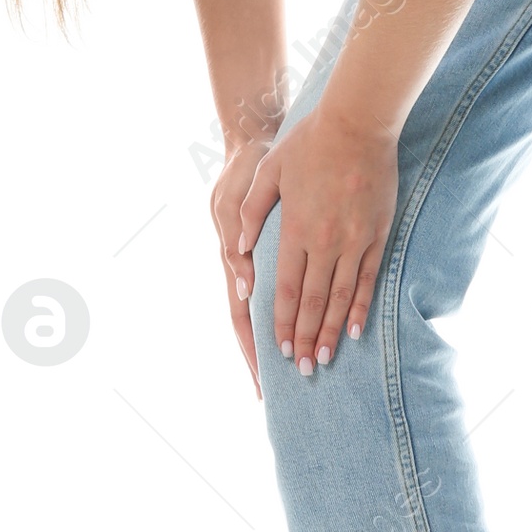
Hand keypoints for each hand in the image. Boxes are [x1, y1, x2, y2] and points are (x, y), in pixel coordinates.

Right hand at [210, 134, 274, 398]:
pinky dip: (281, 312)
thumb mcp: (234, 197)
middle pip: (249, 323)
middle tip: (271, 393)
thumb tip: (242, 281)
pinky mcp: (263, 248)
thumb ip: (237, 235)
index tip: (261, 377)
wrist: (255, 137)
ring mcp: (251, 259)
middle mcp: (242, 265)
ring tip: (283, 372)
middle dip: (259, 358)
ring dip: (269, 340)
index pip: (240, 316)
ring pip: (260, 311)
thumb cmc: (245, 167)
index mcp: (234, 258)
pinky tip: (297, 328)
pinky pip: (274, 288)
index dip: (250, 346)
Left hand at [236, 106, 398, 375]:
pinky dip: (361, 306)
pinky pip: (369, 278)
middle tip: (304, 370)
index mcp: (296, 230)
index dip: (284, 323)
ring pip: (342, 297)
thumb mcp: (269, 172)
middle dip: (307, 338)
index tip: (279, 349)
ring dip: (333, 331)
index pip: (288, 290)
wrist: (358, 122)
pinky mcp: (376, 233)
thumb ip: (251, 212)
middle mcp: (326, 241)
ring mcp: (355, 240)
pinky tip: (356, 328)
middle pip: (315, 302)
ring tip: (326, 358)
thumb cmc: (308, 143)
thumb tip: (239, 247)